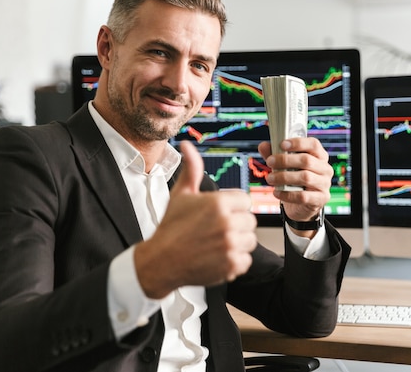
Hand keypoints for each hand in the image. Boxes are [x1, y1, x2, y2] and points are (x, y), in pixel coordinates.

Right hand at [134, 141, 256, 298]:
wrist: (161, 261)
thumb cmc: (171, 226)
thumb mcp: (181, 194)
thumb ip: (192, 169)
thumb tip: (187, 145)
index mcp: (218, 203)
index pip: (245, 201)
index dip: (233, 207)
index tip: (219, 214)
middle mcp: (227, 223)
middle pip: (250, 221)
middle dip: (236, 225)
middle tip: (216, 230)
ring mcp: (230, 245)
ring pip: (250, 240)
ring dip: (237, 243)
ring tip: (217, 243)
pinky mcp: (231, 265)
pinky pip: (246, 260)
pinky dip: (235, 261)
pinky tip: (218, 257)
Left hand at [259, 137, 331, 235]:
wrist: (301, 205)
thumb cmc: (294, 179)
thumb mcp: (284, 165)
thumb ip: (274, 154)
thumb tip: (263, 145)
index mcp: (319, 155)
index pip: (313, 144)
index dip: (298, 142)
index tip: (282, 144)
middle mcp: (325, 168)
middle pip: (307, 160)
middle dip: (285, 160)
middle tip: (269, 162)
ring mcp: (325, 184)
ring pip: (305, 177)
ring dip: (284, 177)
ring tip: (270, 178)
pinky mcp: (320, 198)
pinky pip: (303, 196)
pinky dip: (287, 194)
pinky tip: (276, 192)